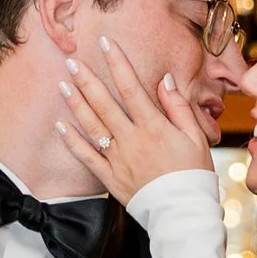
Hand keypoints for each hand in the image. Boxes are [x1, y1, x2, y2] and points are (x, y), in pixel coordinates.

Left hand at [56, 36, 214, 206]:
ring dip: (76, 104)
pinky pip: (87, 157)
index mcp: (154, 127)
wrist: (184, 213)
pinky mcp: (110, 178)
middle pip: (105, 103)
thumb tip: (164, 80)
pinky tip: (60, 125)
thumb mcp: (196, 138)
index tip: (106, 43)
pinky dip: (72, 141)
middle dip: (87, 80)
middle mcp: (132, 140)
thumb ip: (178, 108)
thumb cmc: (194, 174)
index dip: (118, 63)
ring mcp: (118, 159)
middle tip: (71, 60)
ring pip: (92, 126)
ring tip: (62, 85)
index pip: (132, 87)